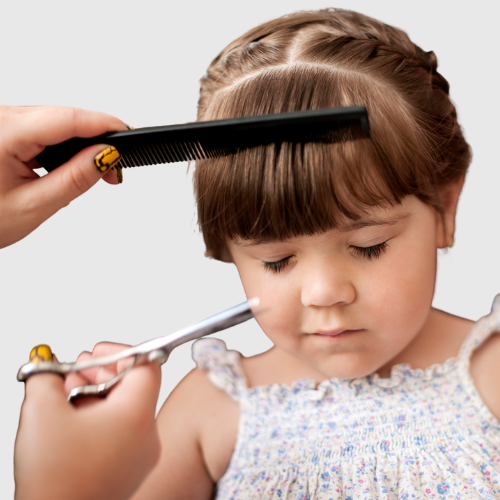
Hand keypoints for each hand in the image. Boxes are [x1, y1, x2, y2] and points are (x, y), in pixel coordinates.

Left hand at [0, 105, 126, 248]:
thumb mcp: (33, 205)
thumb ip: (75, 179)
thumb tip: (107, 156)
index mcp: (4, 132)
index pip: (68, 118)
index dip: (105, 124)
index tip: (129, 134)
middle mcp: (1, 118)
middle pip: (64, 118)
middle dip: (96, 142)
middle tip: (114, 173)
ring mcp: (1, 121)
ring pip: (54, 123)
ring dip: (78, 146)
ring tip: (92, 174)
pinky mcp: (2, 129)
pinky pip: (40, 129)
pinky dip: (59, 147)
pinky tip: (67, 166)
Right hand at [14, 343, 160, 499]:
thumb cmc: (55, 481)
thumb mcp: (42, 411)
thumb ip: (47, 377)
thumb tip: (47, 366)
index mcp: (137, 416)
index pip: (146, 365)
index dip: (119, 353)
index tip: (94, 354)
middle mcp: (148, 436)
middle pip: (134, 386)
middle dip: (100, 374)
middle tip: (73, 374)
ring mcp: (140, 456)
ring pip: (125, 408)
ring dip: (95, 395)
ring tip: (65, 399)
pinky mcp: (128, 470)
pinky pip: (121, 431)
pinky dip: (99, 419)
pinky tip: (71, 423)